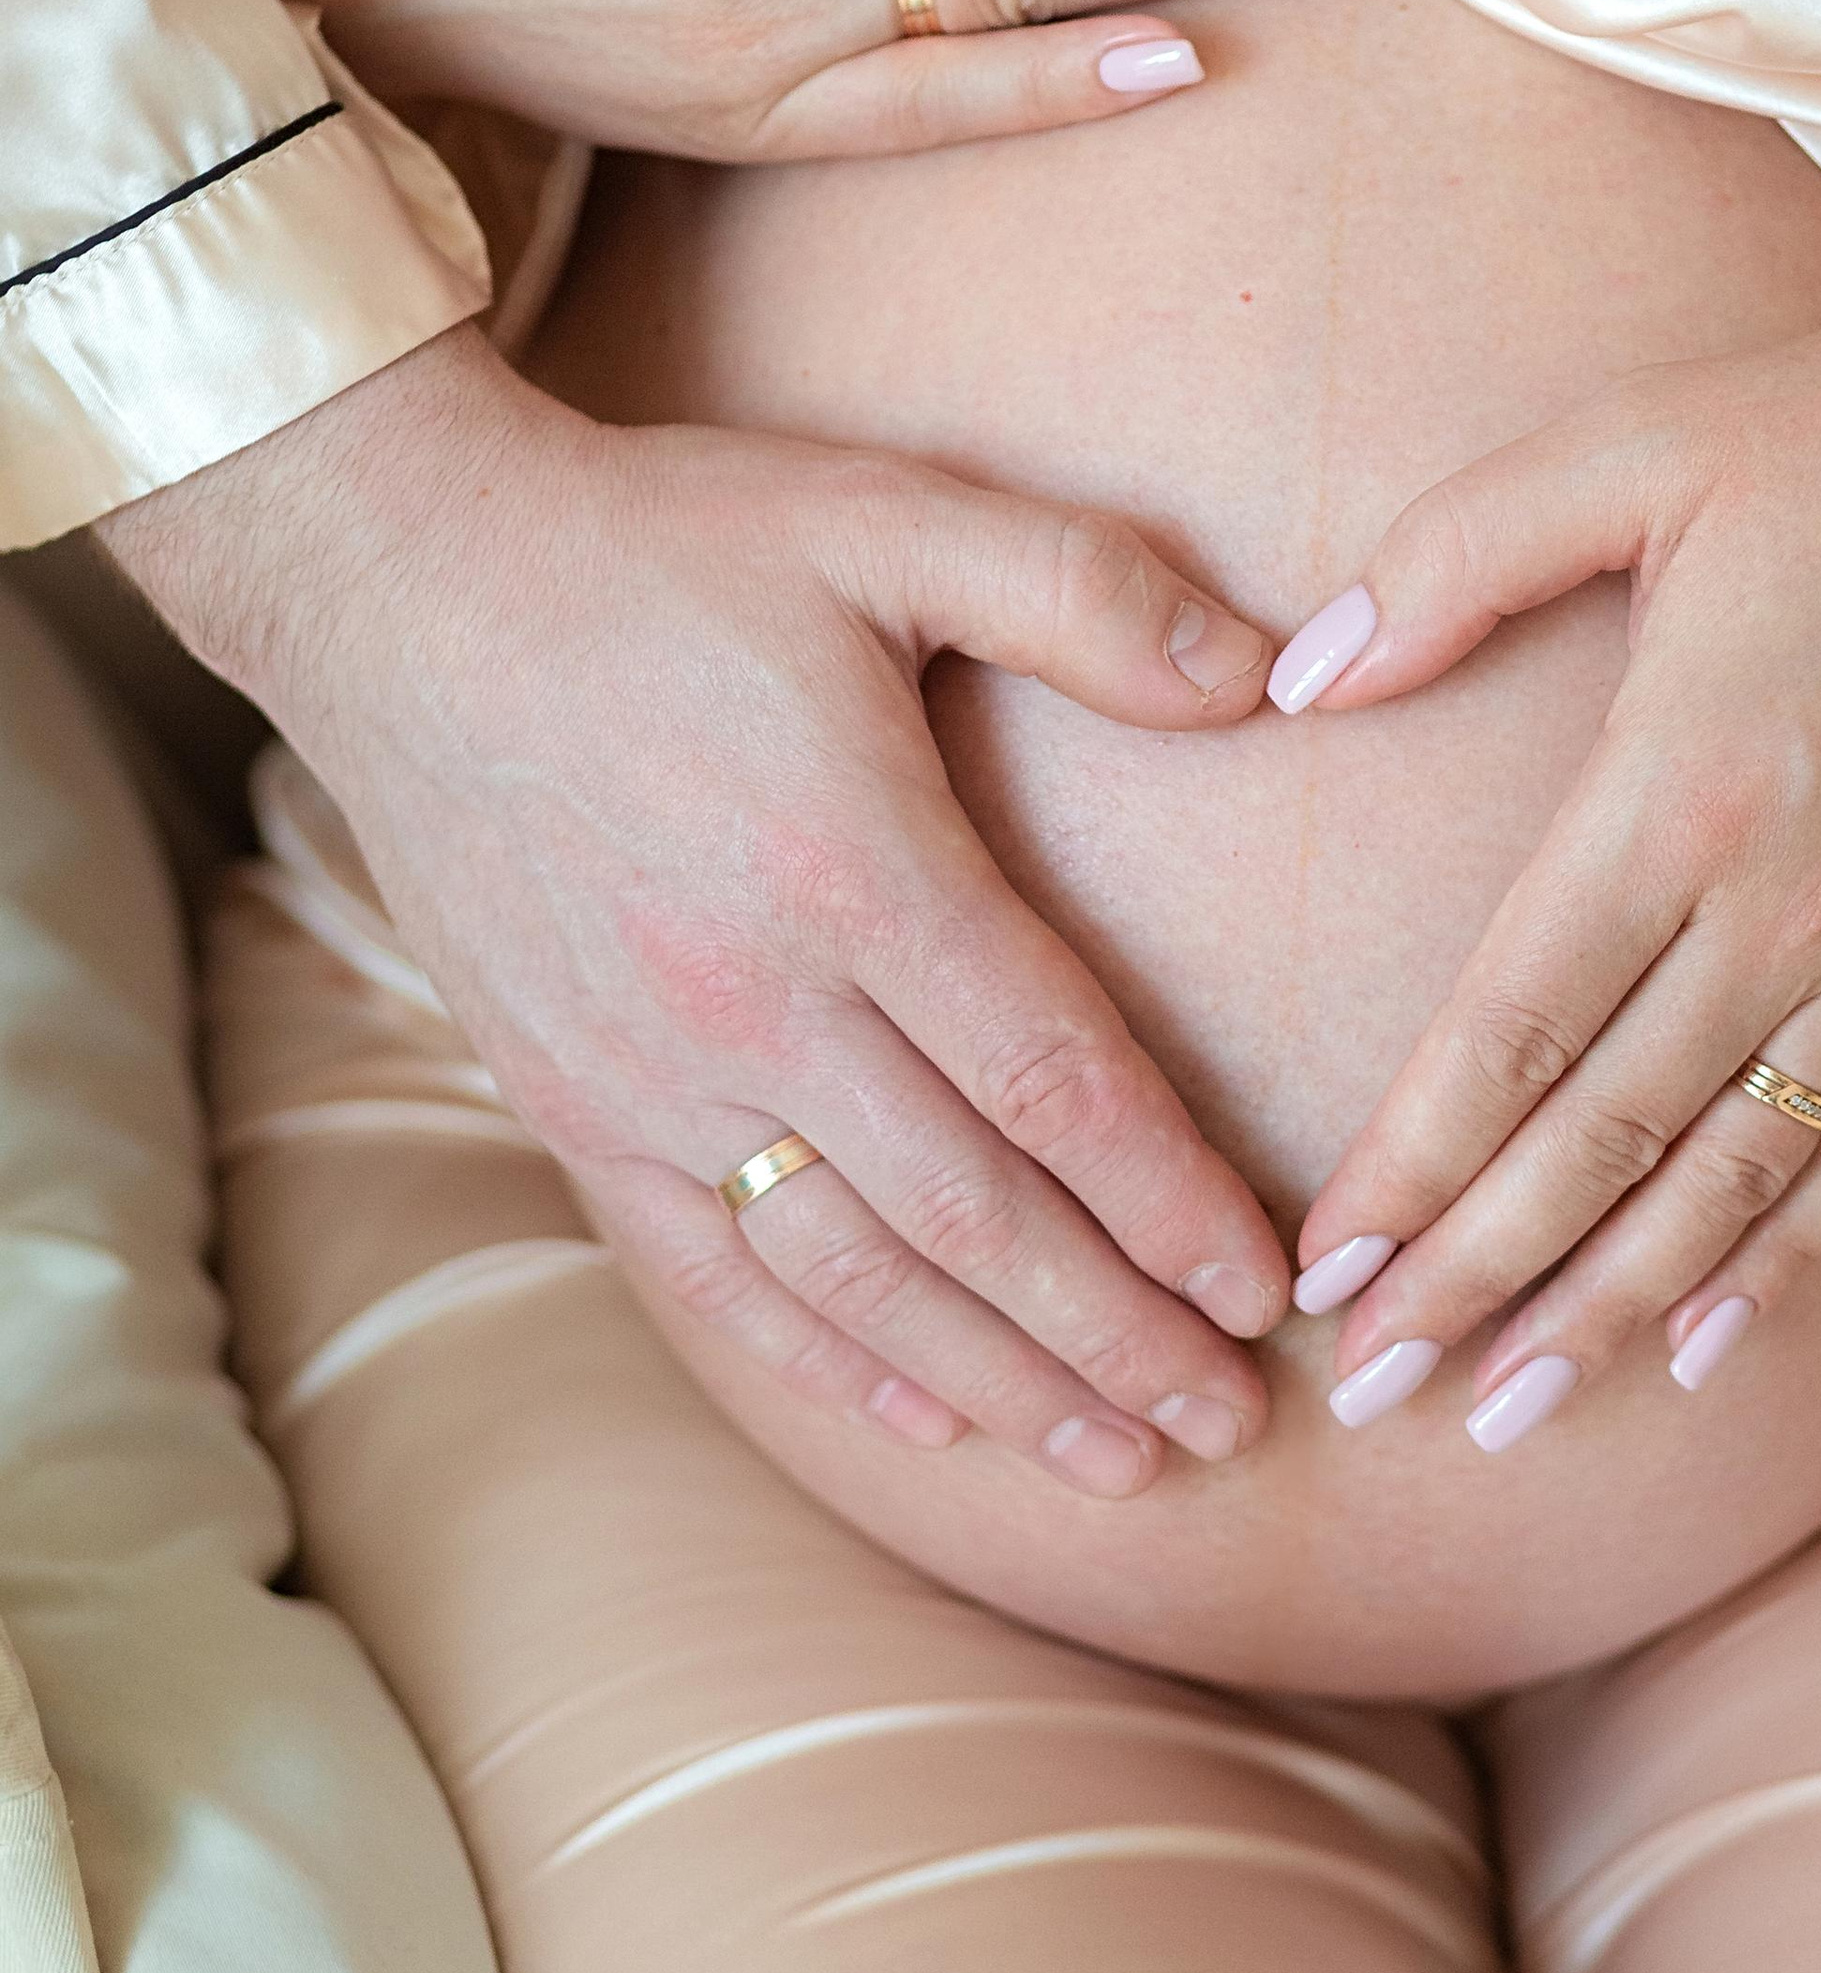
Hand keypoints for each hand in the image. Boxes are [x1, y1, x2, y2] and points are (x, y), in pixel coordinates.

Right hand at [108, 326, 1298, 1493]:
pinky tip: (912, 1416)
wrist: (404, 584)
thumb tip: (1264, 672)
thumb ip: (1083, 589)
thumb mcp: (887, 514)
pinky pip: (705, 1271)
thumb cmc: (666, 546)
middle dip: (1117, 1336)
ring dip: (996, 1381)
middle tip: (1230, 1422)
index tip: (1264, 1286)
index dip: (1171, 1202)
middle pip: (976, 1219)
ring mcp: (648, 1071)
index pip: (1057, 1082)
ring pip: (853, 1277)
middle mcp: (754, 1002)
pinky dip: (818, 1358)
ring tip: (1111, 1458)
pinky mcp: (566, 1099)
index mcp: (856, 869)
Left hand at [1273, 258, 1820, 1444]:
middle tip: (1365, 1397)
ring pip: (1727, 1184)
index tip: (1322, 1269)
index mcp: (1680, 789)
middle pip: (1601, 1143)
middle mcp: (1788, 909)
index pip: (1512, 1030)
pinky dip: (1781, 1267)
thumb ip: (1453, 557)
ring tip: (1502, 1417)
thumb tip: (1295, 675)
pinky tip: (1703, 1352)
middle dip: (1472, 1284)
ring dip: (1607, 1312)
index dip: (1411, 1167)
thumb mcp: (1637, 442)